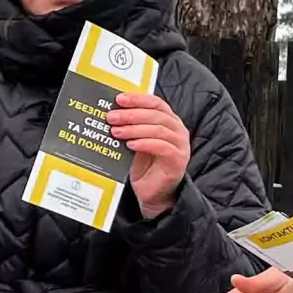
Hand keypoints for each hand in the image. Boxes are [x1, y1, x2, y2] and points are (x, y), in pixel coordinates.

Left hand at [106, 91, 191, 218]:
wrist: (153, 194)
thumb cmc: (145, 166)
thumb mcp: (136, 141)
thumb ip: (131, 127)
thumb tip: (112, 112)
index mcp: (168, 120)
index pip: (155, 103)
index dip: (137, 99)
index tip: (119, 99)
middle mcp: (177, 129)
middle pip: (155, 115)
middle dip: (131, 114)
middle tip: (112, 117)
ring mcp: (180, 145)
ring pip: (158, 129)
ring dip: (135, 129)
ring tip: (116, 132)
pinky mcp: (178, 160)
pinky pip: (162, 147)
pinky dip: (145, 143)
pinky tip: (130, 145)